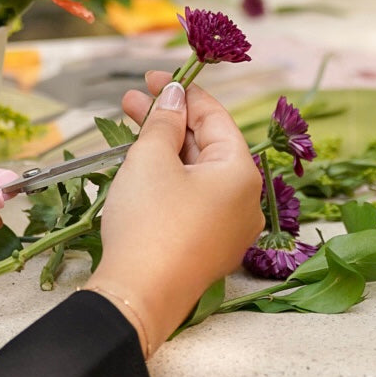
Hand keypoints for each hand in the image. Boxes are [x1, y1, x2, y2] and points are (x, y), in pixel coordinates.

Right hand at [87, 70, 262, 353]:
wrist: (137, 299)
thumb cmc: (148, 223)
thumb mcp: (151, 159)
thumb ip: (164, 120)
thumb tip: (174, 96)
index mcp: (242, 173)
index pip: (215, 117)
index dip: (181, 93)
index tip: (150, 78)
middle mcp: (246, 201)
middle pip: (207, 145)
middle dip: (168, 121)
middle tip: (131, 101)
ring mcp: (229, 228)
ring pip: (198, 173)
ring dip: (166, 149)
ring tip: (129, 129)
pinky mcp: (208, 248)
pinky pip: (194, 200)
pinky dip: (171, 179)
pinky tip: (143, 167)